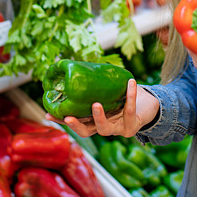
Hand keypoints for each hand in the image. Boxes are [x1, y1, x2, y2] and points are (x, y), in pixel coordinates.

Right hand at [45, 79, 160, 138]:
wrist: (147, 106)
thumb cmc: (122, 96)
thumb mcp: (106, 91)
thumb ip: (93, 84)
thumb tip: (73, 65)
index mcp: (94, 120)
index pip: (74, 122)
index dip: (61, 120)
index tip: (48, 114)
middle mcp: (103, 127)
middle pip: (86, 131)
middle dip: (76, 125)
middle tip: (69, 117)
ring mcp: (117, 129)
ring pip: (105, 129)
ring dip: (99, 117)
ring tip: (96, 104)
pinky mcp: (132, 126)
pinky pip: (130, 110)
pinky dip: (131, 95)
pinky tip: (130, 83)